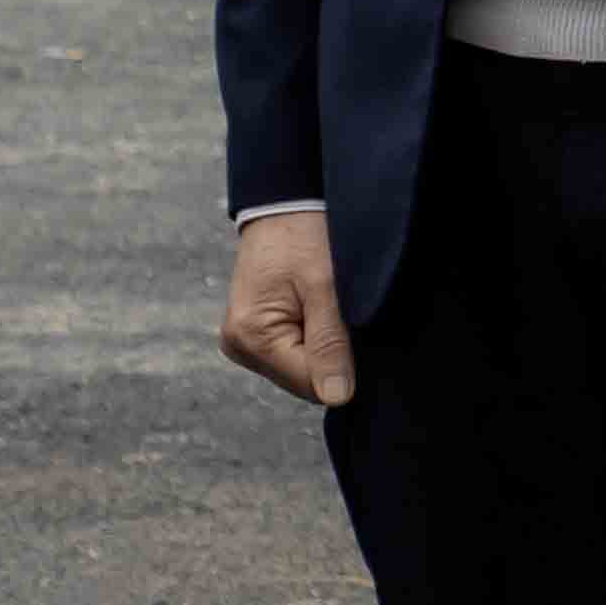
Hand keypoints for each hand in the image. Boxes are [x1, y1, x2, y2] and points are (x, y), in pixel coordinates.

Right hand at [220, 209, 355, 408]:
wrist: (285, 206)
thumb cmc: (305, 236)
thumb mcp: (325, 286)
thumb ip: (330, 343)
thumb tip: (337, 398)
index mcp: (250, 337)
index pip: (310, 382)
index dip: (346, 367)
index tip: (364, 333)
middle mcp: (240, 347)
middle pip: (305, 380)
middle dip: (336, 356)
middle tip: (351, 314)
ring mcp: (247, 343)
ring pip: (303, 369)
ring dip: (327, 347)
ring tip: (335, 307)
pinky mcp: (258, 335)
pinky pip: (297, 354)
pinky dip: (317, 339)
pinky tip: (325, 312)